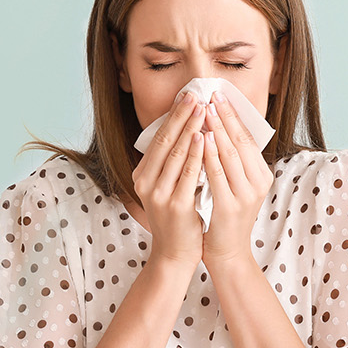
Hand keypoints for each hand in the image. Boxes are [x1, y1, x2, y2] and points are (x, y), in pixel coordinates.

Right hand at [131, 89, 206, 265]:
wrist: (175, 254)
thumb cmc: (177, 218)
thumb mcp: (168, 187)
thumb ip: (172, 165)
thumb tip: (186, 132)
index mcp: (143, 175)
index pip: (158, 138)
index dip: (173, 116)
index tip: (186, 96)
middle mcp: (146, 182)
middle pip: (165, 141)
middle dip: (181, 115)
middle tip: (195, 94)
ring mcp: (159, 194)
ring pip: (176, 154)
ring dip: (191, 128)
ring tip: (202, 109)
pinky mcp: (175, 206)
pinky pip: (188, 174)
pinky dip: (197, 154)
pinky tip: (205, 138)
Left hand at [200, 89, 269, 264]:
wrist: (227, 253)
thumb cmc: (225, 217)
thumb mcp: (235, 186)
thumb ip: (232, 162)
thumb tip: (218, 129)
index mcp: (261, 175)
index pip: (248, 138)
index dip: (234, 116)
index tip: (220, 96)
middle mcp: (258, 183)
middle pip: (240, 142)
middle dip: (225, 116)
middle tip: (212, 95)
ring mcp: (245, 195)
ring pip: (230, 155)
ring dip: (216, 130)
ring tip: (205, 110)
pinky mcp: (229, 207)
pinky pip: (217, 175)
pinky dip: (209, 155)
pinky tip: (200, 139)